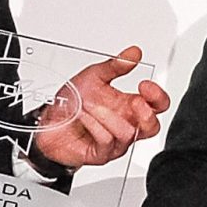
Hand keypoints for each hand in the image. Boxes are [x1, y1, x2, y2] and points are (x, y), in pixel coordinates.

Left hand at [32, 45, 172, 168]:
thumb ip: (115, 66)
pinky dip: (95, 125)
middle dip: (146, 114)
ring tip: (90, 105)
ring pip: (128, 134)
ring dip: (108, 116)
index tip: (145, 85)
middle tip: (134, 102)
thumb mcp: (93, 76)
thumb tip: (134, 53)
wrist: (48, 122)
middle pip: (153, 127)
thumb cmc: (73, 102)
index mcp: (130, 105)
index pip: (157, 105)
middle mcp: (126, 124)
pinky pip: (107, 141)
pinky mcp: (102, 154)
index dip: (157, 97)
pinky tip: (84, 116)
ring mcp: (115, 142)